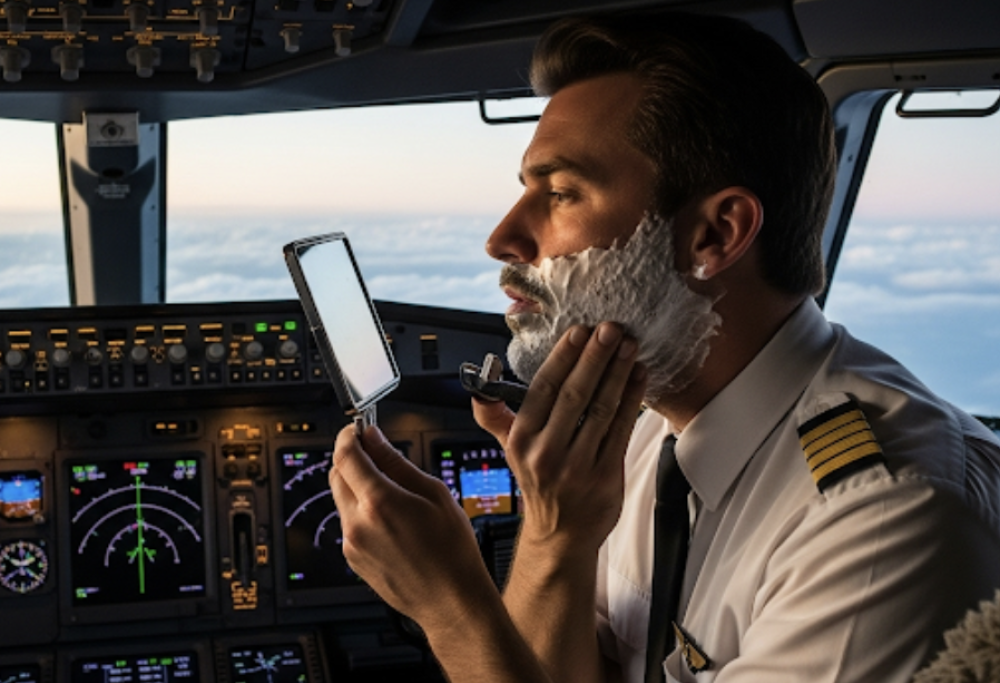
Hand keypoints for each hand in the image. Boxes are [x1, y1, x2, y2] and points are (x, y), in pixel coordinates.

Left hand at [330, 424, 497, 631]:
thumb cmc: (451, 552)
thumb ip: (397, 462)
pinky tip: (391, 518)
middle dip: (351, 458)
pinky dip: (361, 510)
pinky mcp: (352, 558)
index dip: (348, 435)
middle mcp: (357, 523)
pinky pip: (348, 522)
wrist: (451, 600)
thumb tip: (375, 439)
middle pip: (336, 474)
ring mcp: (352, 543)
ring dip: (357, 485)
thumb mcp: (434, 494)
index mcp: (379, 502)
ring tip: (393, 492)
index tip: (357, 428)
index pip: (345, 455)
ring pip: (341, 499)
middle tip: (376, 453)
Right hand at [474, 322, 646, 558]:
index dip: (563, 358)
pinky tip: (638, 377)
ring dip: (618, 373)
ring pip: (601, 409)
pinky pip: (621, 430)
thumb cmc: (540, 483)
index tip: (579, 331)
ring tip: (628, 345)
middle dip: (595, 357)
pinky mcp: (605, 476)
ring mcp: (577, 466)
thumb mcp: (510, 450)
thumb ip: (496, 416)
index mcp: (521, 439)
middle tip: (610, 328)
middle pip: (574, 395)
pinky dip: (632, 400)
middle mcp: (546, 453)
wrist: (561, 534)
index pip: (543, 389)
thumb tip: (477, 389)